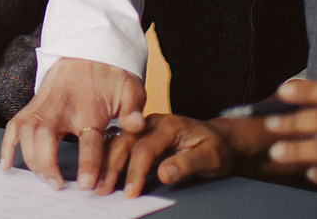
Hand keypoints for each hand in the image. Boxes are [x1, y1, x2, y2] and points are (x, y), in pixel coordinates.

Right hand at [0, 57, 144, 190]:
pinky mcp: (33, 105)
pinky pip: (14, 125)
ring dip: (30, 157)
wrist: (87, 50)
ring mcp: (44, 105)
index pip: (88, 138)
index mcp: (90, 107)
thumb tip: (136, 126)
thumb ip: (133, 109)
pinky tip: (7, 164)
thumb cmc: (109, 75)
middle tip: (57, 184)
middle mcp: (62, 106)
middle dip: (46, 162)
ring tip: (43, 177)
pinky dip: (8, 145)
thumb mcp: (130, 88)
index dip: (88, 163)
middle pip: (46, 135)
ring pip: (27, 131)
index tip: (87, 184)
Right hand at [105, 112, 241, 196]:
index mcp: (169, 125)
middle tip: (102, 189)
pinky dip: (108, 159)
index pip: (145, 148)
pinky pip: (120, 146)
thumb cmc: (215, 148)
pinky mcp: (141, 137)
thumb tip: (163, 174)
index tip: (130, 192)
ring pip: (118, 143)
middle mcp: (153, 123)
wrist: (219, 140)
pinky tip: (101, 173)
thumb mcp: (209, 157)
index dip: (136, 172)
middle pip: (125, 142)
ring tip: (97, 184)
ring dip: (106, 164)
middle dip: (112, 167)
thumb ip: (186, 164)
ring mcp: (144, 129)